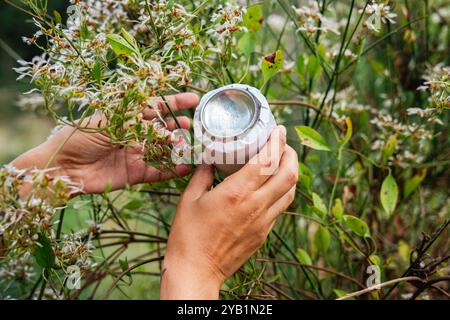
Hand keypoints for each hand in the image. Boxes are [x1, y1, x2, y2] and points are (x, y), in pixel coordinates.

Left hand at [11, 93, 198, 194]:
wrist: (62, 167)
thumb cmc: (80, 136)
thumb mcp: (109, 121)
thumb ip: (138, 123)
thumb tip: (164, 126)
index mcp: (127, 117)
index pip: (155, 106)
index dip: (174, 102)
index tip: (193, 99)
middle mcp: (134, 134)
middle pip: (162, 129)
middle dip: (178, 126)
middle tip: (190, 126)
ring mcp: (136, 154)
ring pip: (163, 150)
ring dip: (178, 148)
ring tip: (191, 146)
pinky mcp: (135, 174)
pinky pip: (158, 171)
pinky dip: (172, 170)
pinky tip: (185, 166)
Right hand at [161, 126, 297, 298]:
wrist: (196, 271)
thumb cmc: (188, 235)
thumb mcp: (189, 199)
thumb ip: (202, 175)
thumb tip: (210, 160)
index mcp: (235, 194)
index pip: (266, 161)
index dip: (276, 142)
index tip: (279, 130)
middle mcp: (255, 206)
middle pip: (289, 175)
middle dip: (291, 154)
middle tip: (283, 144)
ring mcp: (263, 222)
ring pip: (289, 192)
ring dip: (290, 173)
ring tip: (282, 162)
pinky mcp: (263, 234)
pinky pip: (280, 207)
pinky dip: (281, 191)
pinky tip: (271, 186)